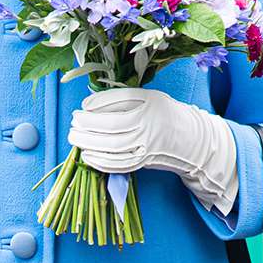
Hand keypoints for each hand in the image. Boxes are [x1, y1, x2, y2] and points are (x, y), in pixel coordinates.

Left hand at [67, 87, 238, 213]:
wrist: (189, 139)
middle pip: (112, 126)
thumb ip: (121, 99)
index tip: (82, 107)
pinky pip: (118, 164)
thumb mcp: (148, 98)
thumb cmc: (164, 114)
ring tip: (75, 137)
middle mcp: (149, 125)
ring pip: (112, 147)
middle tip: (73, 122)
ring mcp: (146, 146)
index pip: (119, 102)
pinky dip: (99, 161)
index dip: (97, 104)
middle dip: (87, 125)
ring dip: (89, 143)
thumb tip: (88, 106)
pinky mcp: (143, 161)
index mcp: (151, 104)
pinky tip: (87, 154)